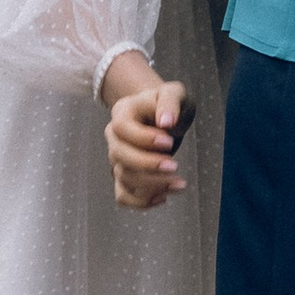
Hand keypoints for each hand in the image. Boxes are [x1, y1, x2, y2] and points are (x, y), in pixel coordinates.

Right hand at [101, 53, 188, 208]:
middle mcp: (114, 136)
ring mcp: (117, 158)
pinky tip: (164, 197)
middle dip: (148, 165)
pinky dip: (141, 202)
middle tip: (175, 165)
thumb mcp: (174, 93)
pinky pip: (123, 195)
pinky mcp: (124, 176)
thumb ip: (170, 102)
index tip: (168, 141)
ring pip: (124, 177)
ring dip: (152, 185)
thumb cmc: (168, 103)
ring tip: (180, 184)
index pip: (122, 128)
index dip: (143, 138)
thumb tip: (166, 122)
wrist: (161, 114)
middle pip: (120, 156)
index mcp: (122, 112)